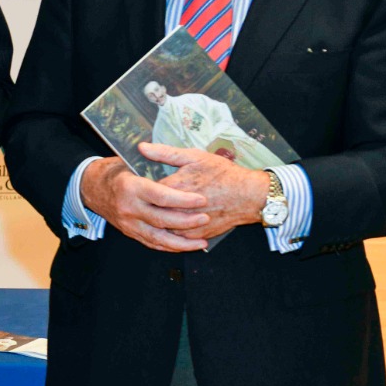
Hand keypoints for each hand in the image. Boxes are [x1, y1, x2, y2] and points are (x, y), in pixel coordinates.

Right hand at [80, 156, 210, 252]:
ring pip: (157, 238)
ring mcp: (128, 223)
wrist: (90, 188)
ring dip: (181, 243)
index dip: (183, 200)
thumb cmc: (115, 171)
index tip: (201, 199)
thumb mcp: (130, 160)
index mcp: (131, 187)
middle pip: (161, 220)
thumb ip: (152, 159)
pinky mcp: (129, 232)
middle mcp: (129, 208)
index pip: (161, 197)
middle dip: (186, 221)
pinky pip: (151, 243)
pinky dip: (169, 247)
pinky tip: (185, 246)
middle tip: (206, 218)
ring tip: (202, 241)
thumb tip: (172, 155)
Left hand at [144, 143, 268, 239]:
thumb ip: (165, 153)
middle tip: (141, 199)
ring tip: (152, 210)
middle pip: (150, 210)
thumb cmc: (223, 174)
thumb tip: (142, 147)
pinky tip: (168, 221)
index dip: (140, 187)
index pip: (145, 191)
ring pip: (161, 226)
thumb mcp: (194, 157)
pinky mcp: (196, 235)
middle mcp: (178, 208)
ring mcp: (187, 224)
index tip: (137, 184)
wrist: (249, 196)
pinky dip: (170, 230)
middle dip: (145, 205)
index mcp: (175, 187)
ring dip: (155, 219)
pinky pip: (175, 237)